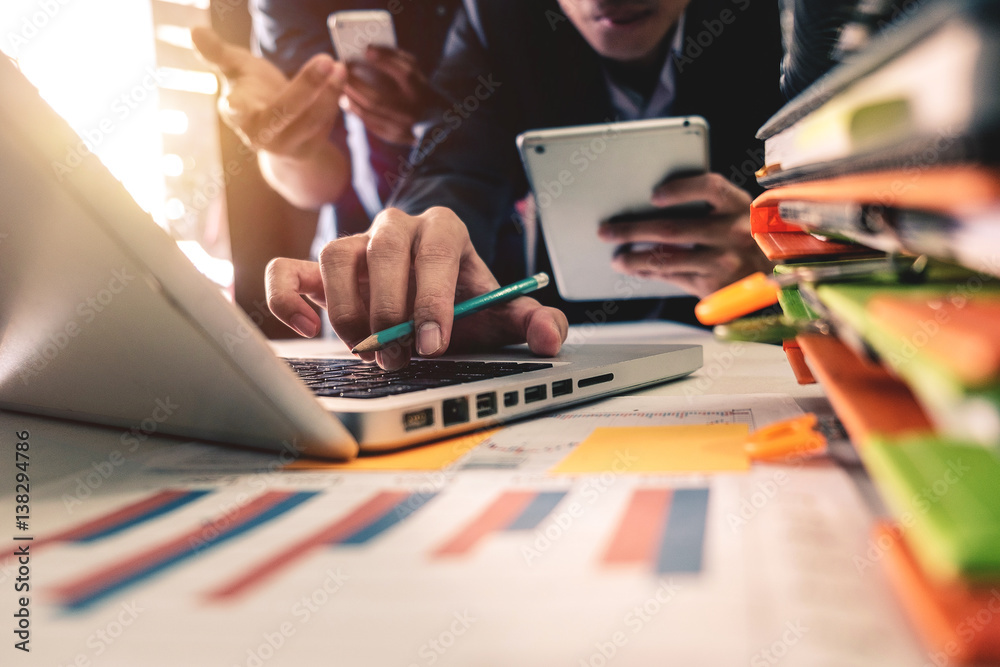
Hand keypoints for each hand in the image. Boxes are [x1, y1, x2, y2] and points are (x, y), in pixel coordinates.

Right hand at [192, 26, 345, 156]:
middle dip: (306, 86)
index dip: (235, 106)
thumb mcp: (236, 70)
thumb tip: (194, 31)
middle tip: (326, 60)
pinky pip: (325, 124)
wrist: (279, 130)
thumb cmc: (254, 93)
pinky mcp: (309, 148)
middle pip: (283, 112)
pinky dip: (335, 99)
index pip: (235, 110)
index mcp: (237, 113)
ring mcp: (286, 145)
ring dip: (328, 92)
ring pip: (310, 120)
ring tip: (338, 66)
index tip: (233, 101)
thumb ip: (217, 52)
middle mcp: (260, 134)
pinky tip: (341, 76)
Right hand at [265, 207, 567, 369]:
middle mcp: (395, 227)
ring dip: (349, 312)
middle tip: (401, 356)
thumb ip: (534, 321)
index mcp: (443, 228)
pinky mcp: (317, 269)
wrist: (432, 292)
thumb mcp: (502, 312)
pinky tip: (309, 329)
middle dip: (390, 311)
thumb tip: (550, 336)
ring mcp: (353, 245)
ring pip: (335, 257)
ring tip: (369, 351)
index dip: (431, 297)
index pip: (434, 249)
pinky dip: (289, 299)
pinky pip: (288, 270)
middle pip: (382, 252)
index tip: (434, 343)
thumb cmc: (464, 302)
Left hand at [343, 46, 443, 145]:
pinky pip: (368, 122)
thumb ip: (395, 58)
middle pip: (377, 99)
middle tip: (341, 69)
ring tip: (340, 83)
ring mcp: (402, 128)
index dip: (386, 60)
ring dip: (350, 96)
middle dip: (355, 83)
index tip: (366, 49)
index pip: (405, 74)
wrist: (436, 122)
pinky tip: (346, 99)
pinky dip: (354, 109)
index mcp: (422, 92)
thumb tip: (367, 51)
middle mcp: (413, 112)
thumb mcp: (415, 71)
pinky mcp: (392, 137)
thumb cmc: (418, 89)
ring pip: (369, 113)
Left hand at [597, 173, 773, 297]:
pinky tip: (636, 269)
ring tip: (616, 257)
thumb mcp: (739, 214)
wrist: (777, 278)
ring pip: (667, 259)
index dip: (680, 189)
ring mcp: (723, 262)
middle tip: (607, 230)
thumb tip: (653, 204)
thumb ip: (709, 206)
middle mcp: (734, 233)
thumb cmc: (748, 238)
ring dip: (635, 258)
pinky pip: (673, 277)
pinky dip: (650, 272)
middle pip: (674, 228)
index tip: (653, 195)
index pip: (710, 188)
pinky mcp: (714, 285)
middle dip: (633, 229)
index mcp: (740, 206)